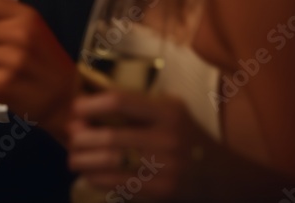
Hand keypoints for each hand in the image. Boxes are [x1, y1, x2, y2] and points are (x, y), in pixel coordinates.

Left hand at [68, 90, 217, 201]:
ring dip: (83, 160)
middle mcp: (168, 138)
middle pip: (110, 136)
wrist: (223, 176)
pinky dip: (97, 178)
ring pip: (111, 162)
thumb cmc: (187, 137)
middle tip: (70, 136)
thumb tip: (85, 109)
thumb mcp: (170, 112)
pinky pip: (119, 184)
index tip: (76, 108)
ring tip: (73, 158)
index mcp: (169, 112)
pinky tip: (89, 174)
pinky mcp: (162, 191)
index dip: (90, 104)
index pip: (120, 102)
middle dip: (81, 137)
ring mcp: (166, 168)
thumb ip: (137, 107)